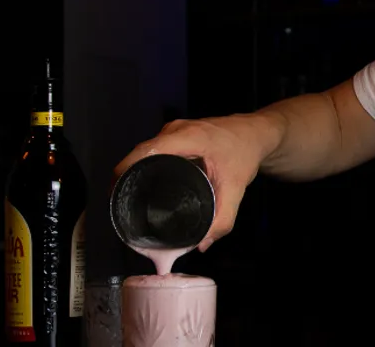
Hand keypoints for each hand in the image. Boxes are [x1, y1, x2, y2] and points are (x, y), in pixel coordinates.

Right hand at [114, 114, 270, 251]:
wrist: (257, 134)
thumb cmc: (245, 153)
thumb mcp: (236, 188)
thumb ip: (222, 219)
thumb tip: (202, 244)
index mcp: (186, 138)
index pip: (144, 151)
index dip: (124, 171)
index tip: (117, 194)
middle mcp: (175, 130)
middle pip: (140, 154)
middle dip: (127, 178)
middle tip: (124, 205)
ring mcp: (174, 130)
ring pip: (145, 152)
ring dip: (136, 171)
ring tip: (132, 197)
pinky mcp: (176, 135)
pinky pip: (154, 150)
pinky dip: (147, 165)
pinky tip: (147, 183)